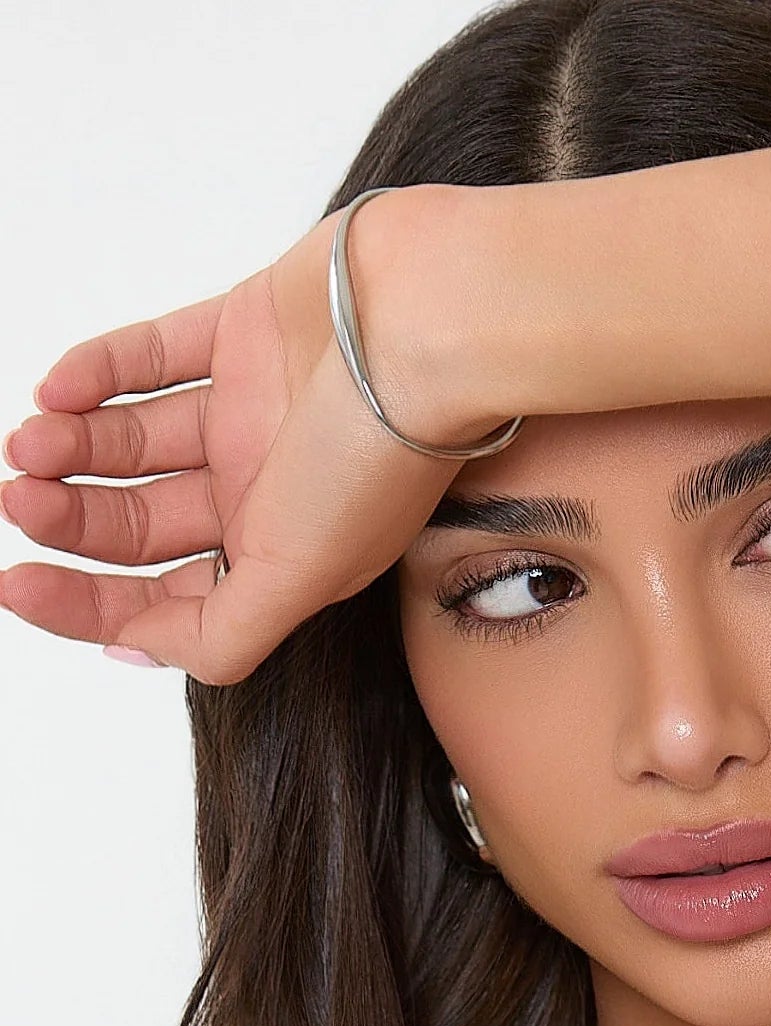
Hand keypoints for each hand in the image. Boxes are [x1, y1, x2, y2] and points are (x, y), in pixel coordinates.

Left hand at [0, 185, 518, 684]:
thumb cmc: (381, 452)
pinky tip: (62, 388)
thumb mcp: (301, 577)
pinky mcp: (241, 338)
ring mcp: (252, 413)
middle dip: (73, 520)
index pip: (170, 595)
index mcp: (284, 554)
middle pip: (142, 522)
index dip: (90, 602)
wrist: (425, 326)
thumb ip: (224, 633)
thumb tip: (142, 648)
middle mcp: (266, 490)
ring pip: (134, 440)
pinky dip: (97, 372)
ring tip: (34, 441)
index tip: (20, 582)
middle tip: (23, 501)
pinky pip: (149, 357)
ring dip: (73, 445)